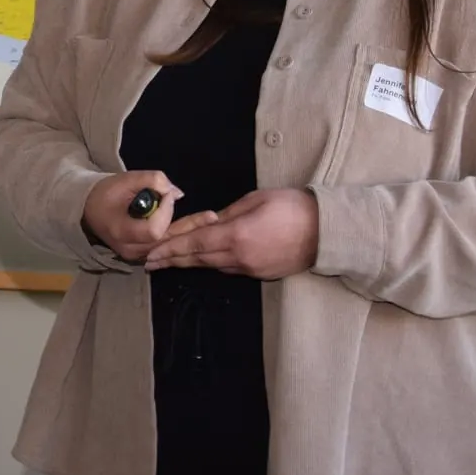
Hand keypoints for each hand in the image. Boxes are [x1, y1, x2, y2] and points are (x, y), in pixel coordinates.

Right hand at [81, 170, 184, 262]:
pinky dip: (165, 231)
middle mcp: (128, 250)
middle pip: (162, 237)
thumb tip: (176, 193)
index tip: (165, 193)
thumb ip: (153, 180)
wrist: (88, 207)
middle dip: (169, 215)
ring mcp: (133, 256)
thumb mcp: (126, 179)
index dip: (165, 210)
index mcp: (121, 232)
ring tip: (162, 206)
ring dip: (169, 223)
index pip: (155, 229)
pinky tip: (160, 217)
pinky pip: (159, 246)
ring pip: (164, 243)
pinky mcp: (137, 257)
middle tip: (165, 197)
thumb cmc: (105, 193)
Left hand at [142, 187, 318, 278]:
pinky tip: (202, 259)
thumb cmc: (292, 208)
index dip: (169, 249)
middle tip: (149, 261)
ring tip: (170, 259)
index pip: (193, 244)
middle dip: (172, 260)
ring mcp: (251, 269)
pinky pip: (229, 269)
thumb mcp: (254, 200)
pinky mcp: (261, 274)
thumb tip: (209, 222)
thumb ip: (227, 213)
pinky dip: (212, 263)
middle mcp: (240, 258)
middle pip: (198, 260)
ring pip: (213, 266)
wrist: (326, 232)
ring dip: (190, 262)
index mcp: (236, 236)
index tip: (150, 254)